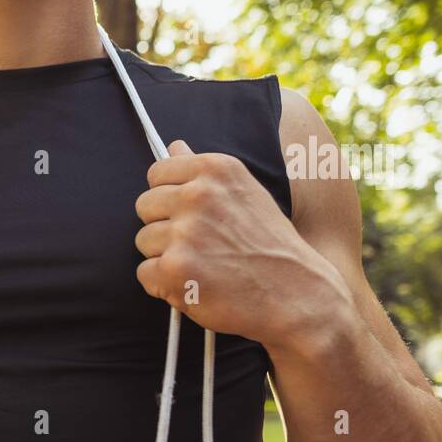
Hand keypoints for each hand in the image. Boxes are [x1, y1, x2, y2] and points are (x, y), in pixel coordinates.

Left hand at [133, 140, 350, 349]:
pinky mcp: (175, 268)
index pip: (157, 173)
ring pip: (143, 241)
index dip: (167, 198)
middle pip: (144, 206)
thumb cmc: (270, 247)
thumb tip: (173, 145)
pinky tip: (195, 287)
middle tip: (200, 246)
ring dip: (164, 258)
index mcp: (215, 169)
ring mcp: (185, 232)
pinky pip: (144, 274)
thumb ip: (204, 173)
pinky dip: (163, 286)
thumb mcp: (244, 194)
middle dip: (163, 228)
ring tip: (202, 267)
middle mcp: (198, 195)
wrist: (297, 296)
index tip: (189, 215)